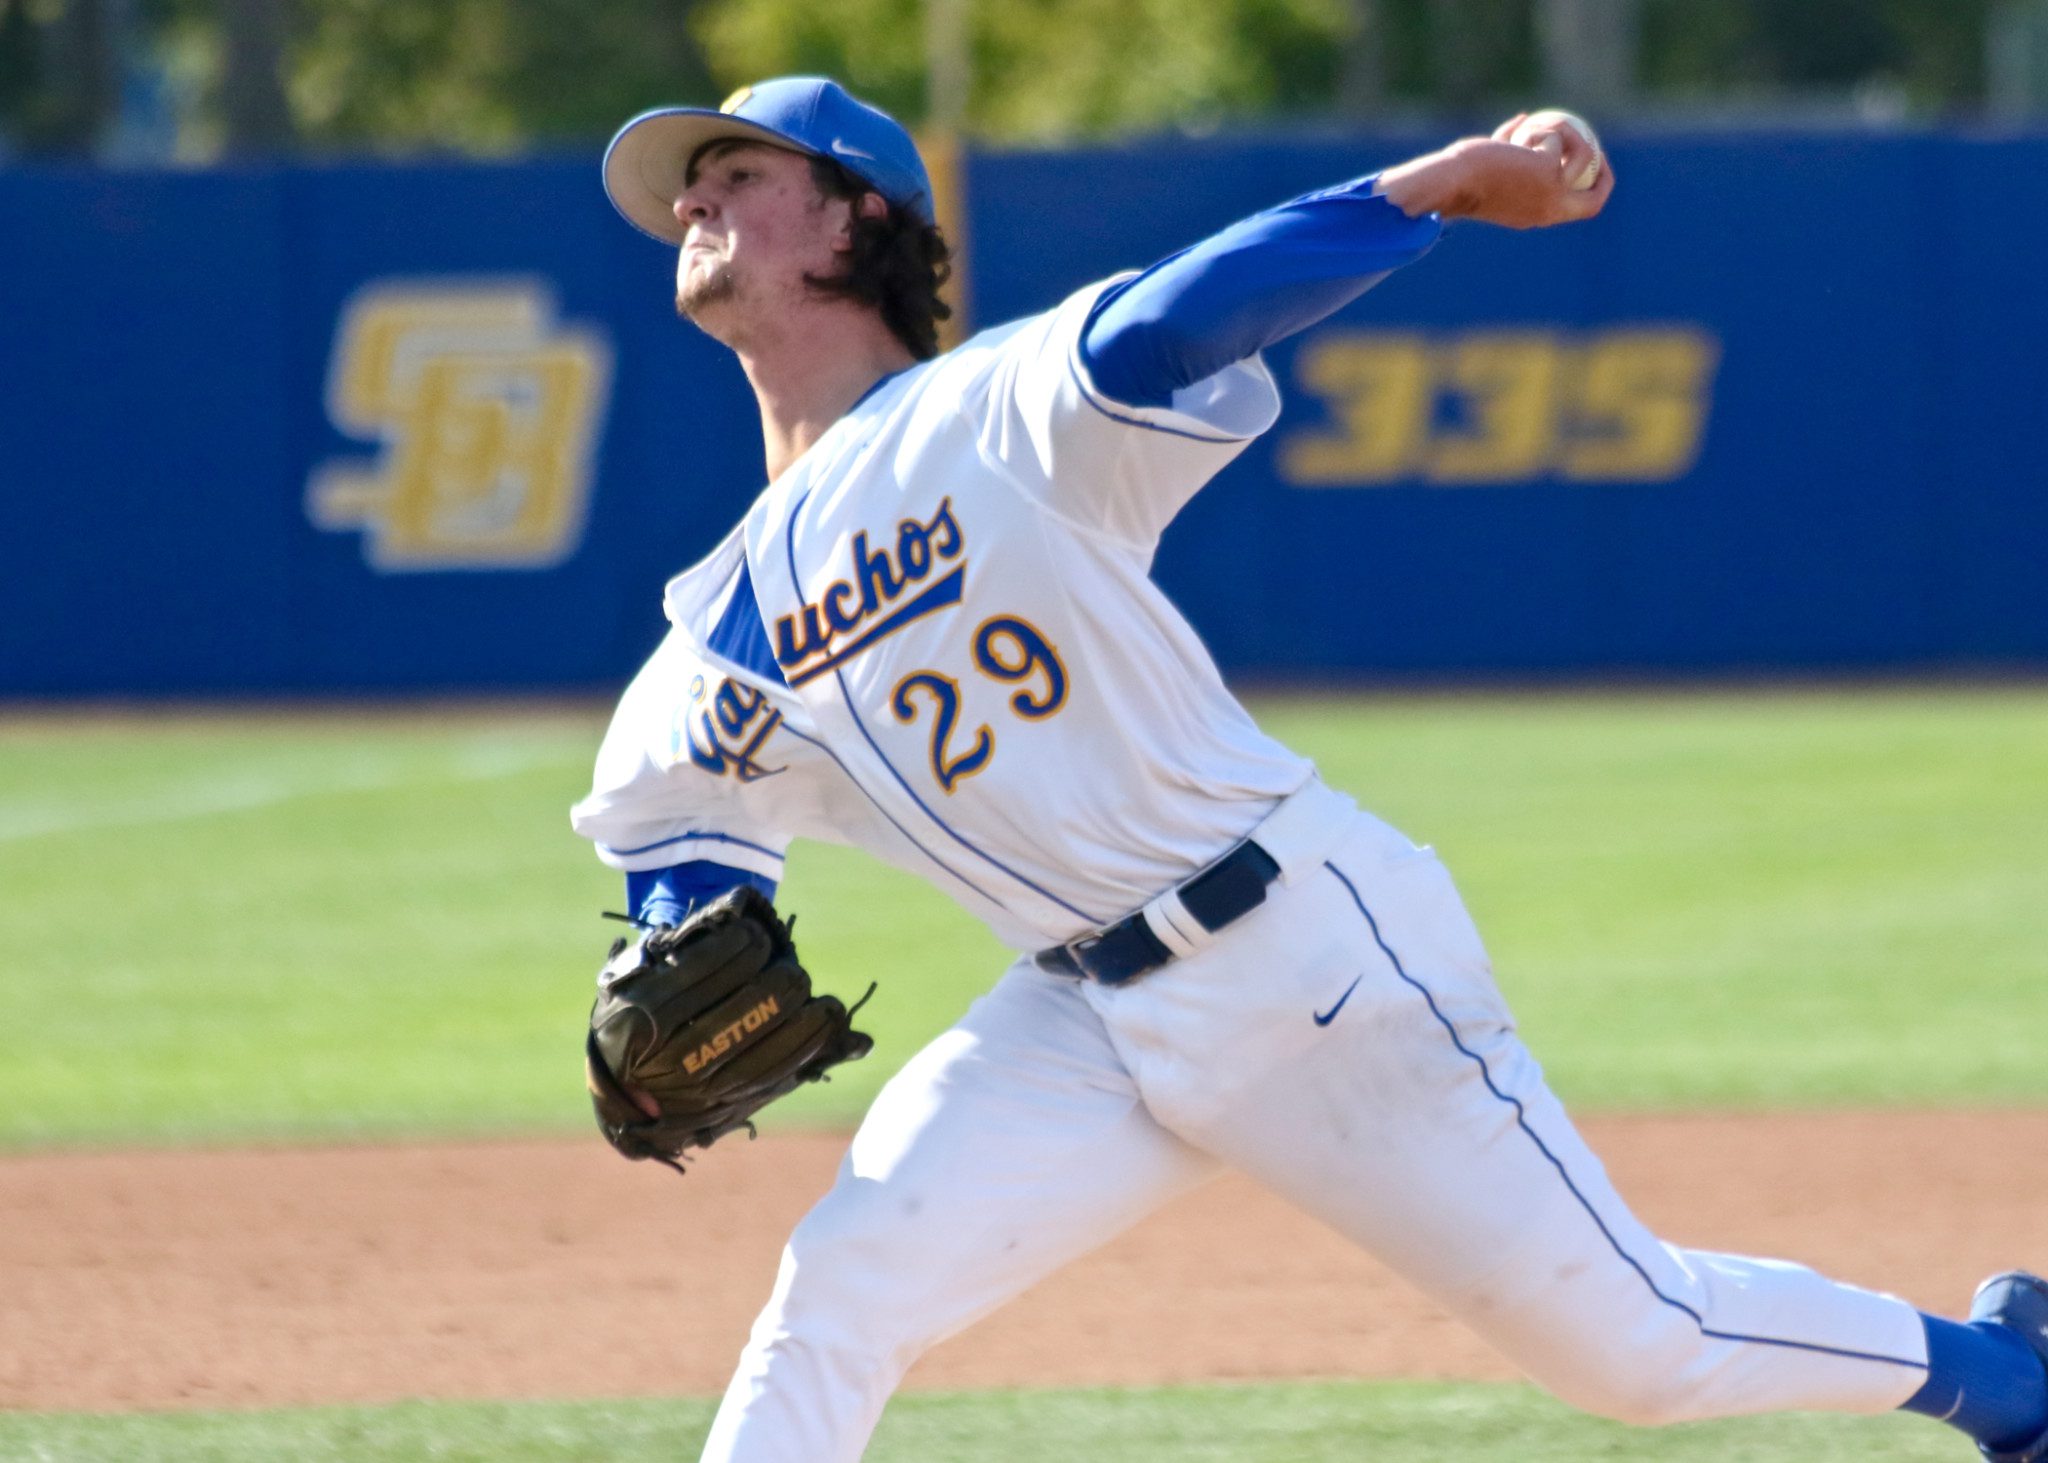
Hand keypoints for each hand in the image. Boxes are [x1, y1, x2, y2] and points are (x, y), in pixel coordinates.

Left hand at [1379, 116, 1613, 228]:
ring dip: (1562, 133)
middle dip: (1604, 169)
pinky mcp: (1549, 170)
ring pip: (1582, 153)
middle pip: (1597, 197)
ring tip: (1528, 132)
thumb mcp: (1494, 163)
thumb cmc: (1463, 176)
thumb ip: (1512, 143)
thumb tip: (1526, 118)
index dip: (1593, 185)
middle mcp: (1551, 209)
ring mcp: (1554, 191)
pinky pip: (1557, 137)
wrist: (1453, 182)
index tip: (1590, 162)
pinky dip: (1538, 129)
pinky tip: (1516, 136)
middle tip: (1593, 142)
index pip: (1581, 208)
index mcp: (1539, 215)